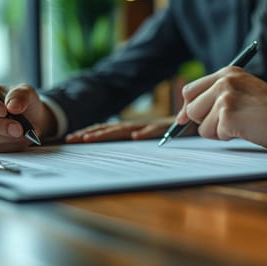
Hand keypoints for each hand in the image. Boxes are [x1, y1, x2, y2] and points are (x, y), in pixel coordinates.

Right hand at [0, 81, 55, 151]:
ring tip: (19, 133)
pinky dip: (4, 145)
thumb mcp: (26, 92)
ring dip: (1, 136)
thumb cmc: (20, 102)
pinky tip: (16, 140)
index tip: (4, 110)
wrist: (29, 121)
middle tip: (16, 127)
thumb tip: (13, 107)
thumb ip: (20, 95)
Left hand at [65, 117, 193, 142]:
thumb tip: (124, 146)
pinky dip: (145, 133)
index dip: (89, 133)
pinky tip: (136, 137)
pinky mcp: (166, 128)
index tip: (71, 138)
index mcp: (132, 129)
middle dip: (89, 134)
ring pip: (126, 129)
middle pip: (110, 129)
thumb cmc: (171, 131)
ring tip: (91, 139)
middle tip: (71, 138)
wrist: (195, 119)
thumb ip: (137, 139)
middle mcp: (137, 126)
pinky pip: (155, 131)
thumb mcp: (150, 136)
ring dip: (108, 134)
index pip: (107, 130)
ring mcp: (150, 126)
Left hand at [175, 66, 266, 151]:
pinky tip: (246, 130)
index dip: (188, 108)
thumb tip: (182, 115)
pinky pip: (213, 134)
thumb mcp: (243, 93)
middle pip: (191, 108)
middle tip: (228, 123)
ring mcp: (224, 96)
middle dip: (203, 121)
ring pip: (201, 125)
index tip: (183, 120)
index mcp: (227, 73)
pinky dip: (227, 137)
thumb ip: (217, 96)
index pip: (191, 90)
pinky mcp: (227, 114)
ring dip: (217, 131)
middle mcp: (224, 81)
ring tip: (242, 125)